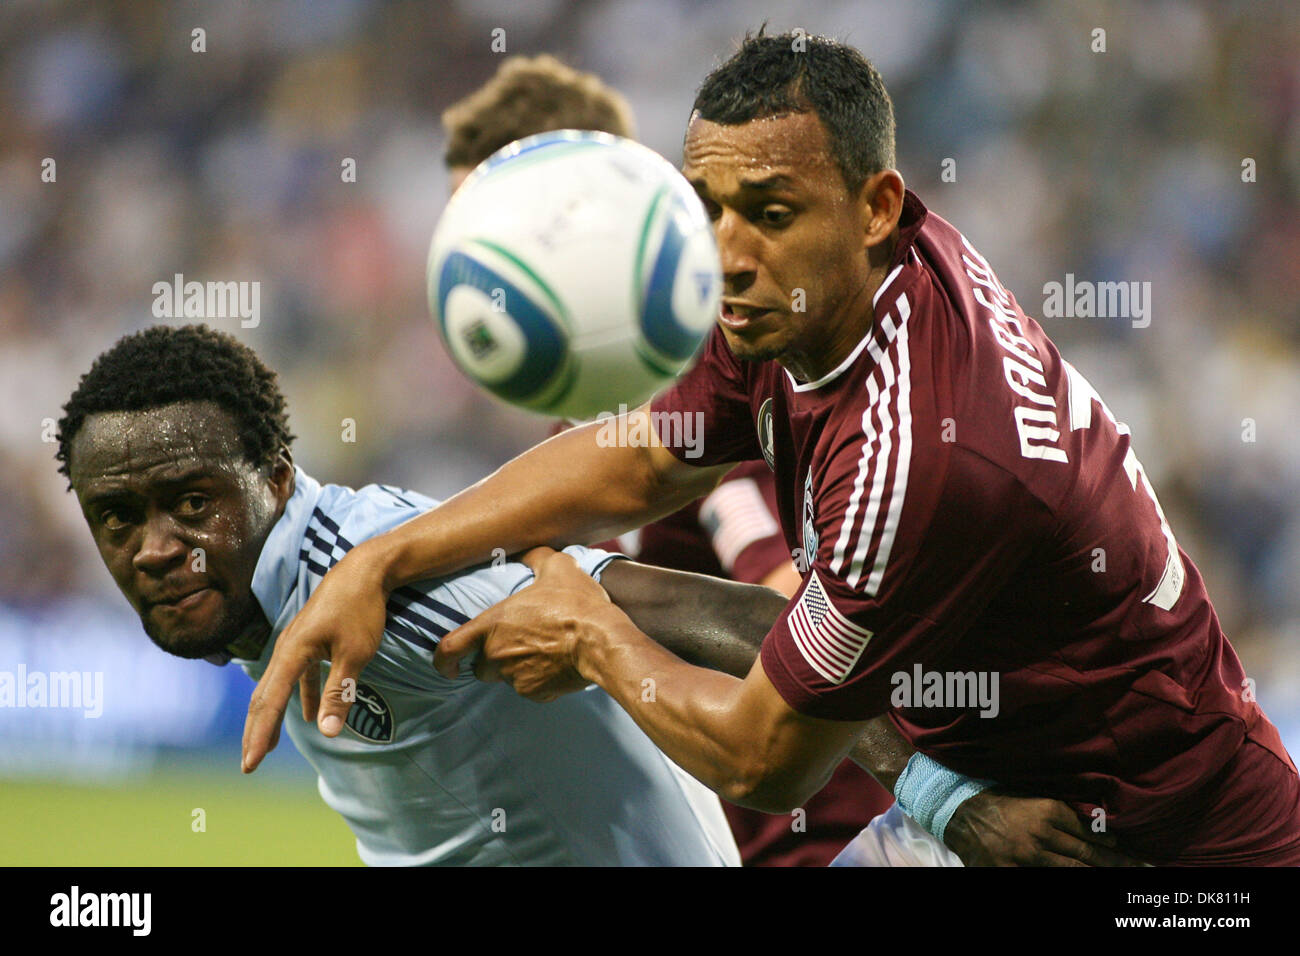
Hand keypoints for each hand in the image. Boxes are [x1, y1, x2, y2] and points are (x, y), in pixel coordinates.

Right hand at [242, 544, 388, 771]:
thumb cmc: (362, 609)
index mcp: (293, 651)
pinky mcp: (310, 640)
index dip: (259, 735)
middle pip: (266, 697)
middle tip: (249, 765)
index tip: (250, 765)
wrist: (366, 569)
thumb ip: (339, 692)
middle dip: (257, 732)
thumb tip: (328, 732)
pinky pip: (298, 676)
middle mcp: (287, 648)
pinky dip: (299, 698)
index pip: (271, 702)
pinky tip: (306, 717)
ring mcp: (297, 643)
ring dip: (273, 717)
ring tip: (267, 747)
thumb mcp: (355, 654)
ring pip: (279, 687)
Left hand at [433, 548, 617, 700]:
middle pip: (481, 667)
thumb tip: (530, 551)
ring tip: (544, 650)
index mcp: (492, 625)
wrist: (602, 642)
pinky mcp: (536, 694)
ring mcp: (516, 678)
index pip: (450, 648)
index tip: (446, 666)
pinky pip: (531, 689)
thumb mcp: (557, 567)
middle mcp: (497, 655)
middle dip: (492, 660)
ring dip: (517, 668)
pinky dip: (539, 680)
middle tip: (517, 644)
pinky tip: (559, 663)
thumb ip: (535, 557)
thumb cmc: (575, 604)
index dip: (442, 660)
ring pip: (507, 678)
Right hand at [943, 790, 1147, 865]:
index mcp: (1047, 811)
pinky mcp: (1009, 871)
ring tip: (1115, 878)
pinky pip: (1041, 879)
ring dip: (1093, 873)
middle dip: (1114, 864)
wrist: (959, 811)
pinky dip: (1058, 879)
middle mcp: (1040, 835)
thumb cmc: (1000, 801)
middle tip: (1138, 869)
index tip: (1131, 855)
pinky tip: (1076, 880)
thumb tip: (1102, 829)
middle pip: (1085, 856)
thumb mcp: (1035, 798)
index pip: (1089, 834)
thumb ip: (1066, 813)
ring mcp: (1025, 857)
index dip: (1112, 847)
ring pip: (1069, 870)